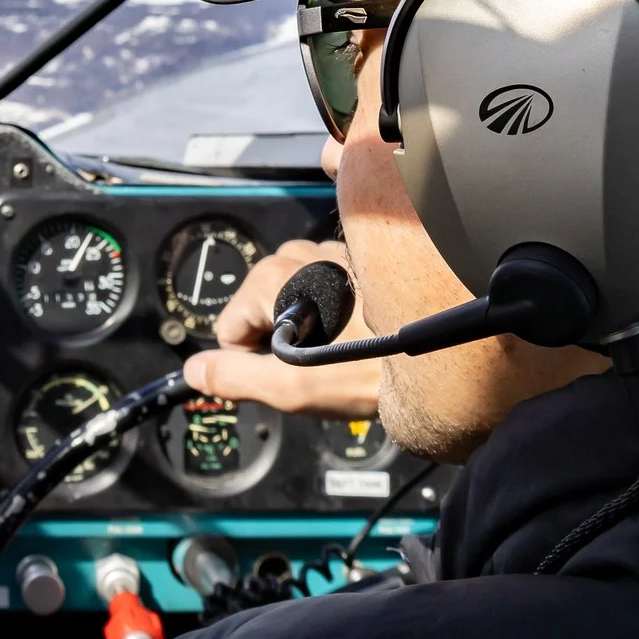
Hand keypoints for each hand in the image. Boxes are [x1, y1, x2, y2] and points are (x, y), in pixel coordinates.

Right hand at [179, 239, 381, 419]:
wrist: (443, 358)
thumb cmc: (368, 373)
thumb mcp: (292, 388)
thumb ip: (234, 378)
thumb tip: (196, 371)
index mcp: (273, 279)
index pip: (230, 326)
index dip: (252, 358)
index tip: (288, 372)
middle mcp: (300, 253)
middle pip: (258, 304)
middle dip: (277, 334)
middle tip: (317, 362)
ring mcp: (332, 251)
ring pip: (291, 289)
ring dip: (304, 317)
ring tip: (339, 344)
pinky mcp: (360, 255)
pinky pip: (324, 280)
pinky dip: (331, 302)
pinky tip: (358, 325)